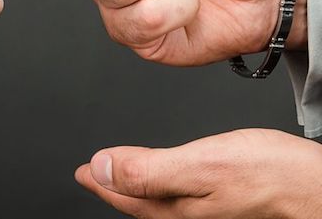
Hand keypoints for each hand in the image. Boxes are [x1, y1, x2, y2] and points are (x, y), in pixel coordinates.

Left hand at [76, 129, 321, 218]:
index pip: (124, 195)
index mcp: (176, 207)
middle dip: (110, 187)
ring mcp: (205, 212)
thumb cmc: (270, 177)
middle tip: (91, 175)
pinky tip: (164, 183)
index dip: (99, 181)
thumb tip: (101, 168)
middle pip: (136, 201)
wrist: (319, 190)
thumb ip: (147, 170)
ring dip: (132, 189)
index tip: (81, 171)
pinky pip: (175, 198)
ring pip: (154, 201)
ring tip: (118, 179)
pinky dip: (158, 187)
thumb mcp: (199, 165)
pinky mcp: (222, 203)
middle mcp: (188, 214)